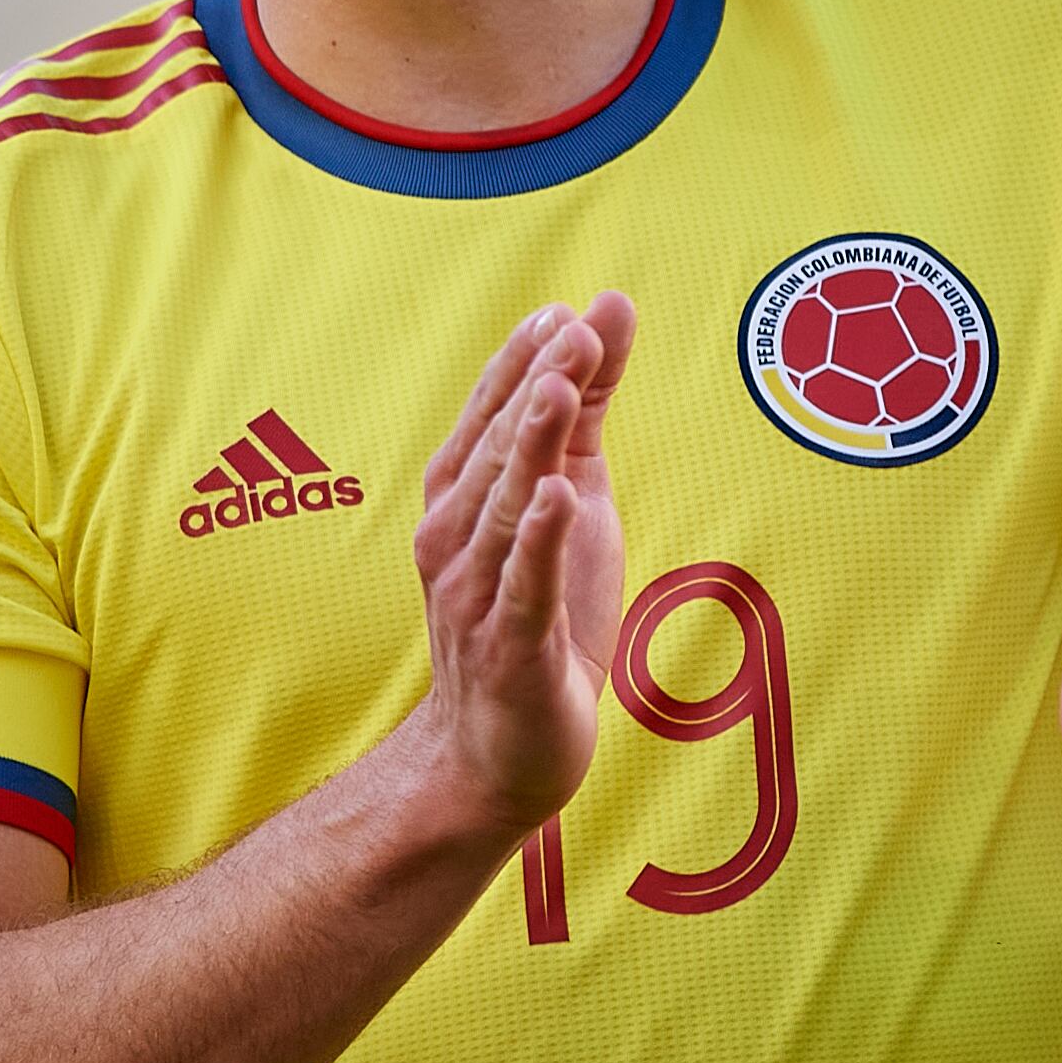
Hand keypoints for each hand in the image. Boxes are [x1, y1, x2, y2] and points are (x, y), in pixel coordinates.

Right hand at [408, 294, 637, 837]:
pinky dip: (535, 540)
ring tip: (561, 387)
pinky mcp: (509, 648)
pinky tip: (555, 497)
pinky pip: (521, 586)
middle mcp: (456, 537)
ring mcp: (476, 593)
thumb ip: (586, 407)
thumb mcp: (573, 499)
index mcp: (464, 497)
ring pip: (506, 507)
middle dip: (536, 385)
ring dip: (531, 444)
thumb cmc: (535, 616)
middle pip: (497, 449)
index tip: (564, 309)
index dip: (525, 361)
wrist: (497, 752)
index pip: (491, 414)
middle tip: (574, 327)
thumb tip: (605, 309)